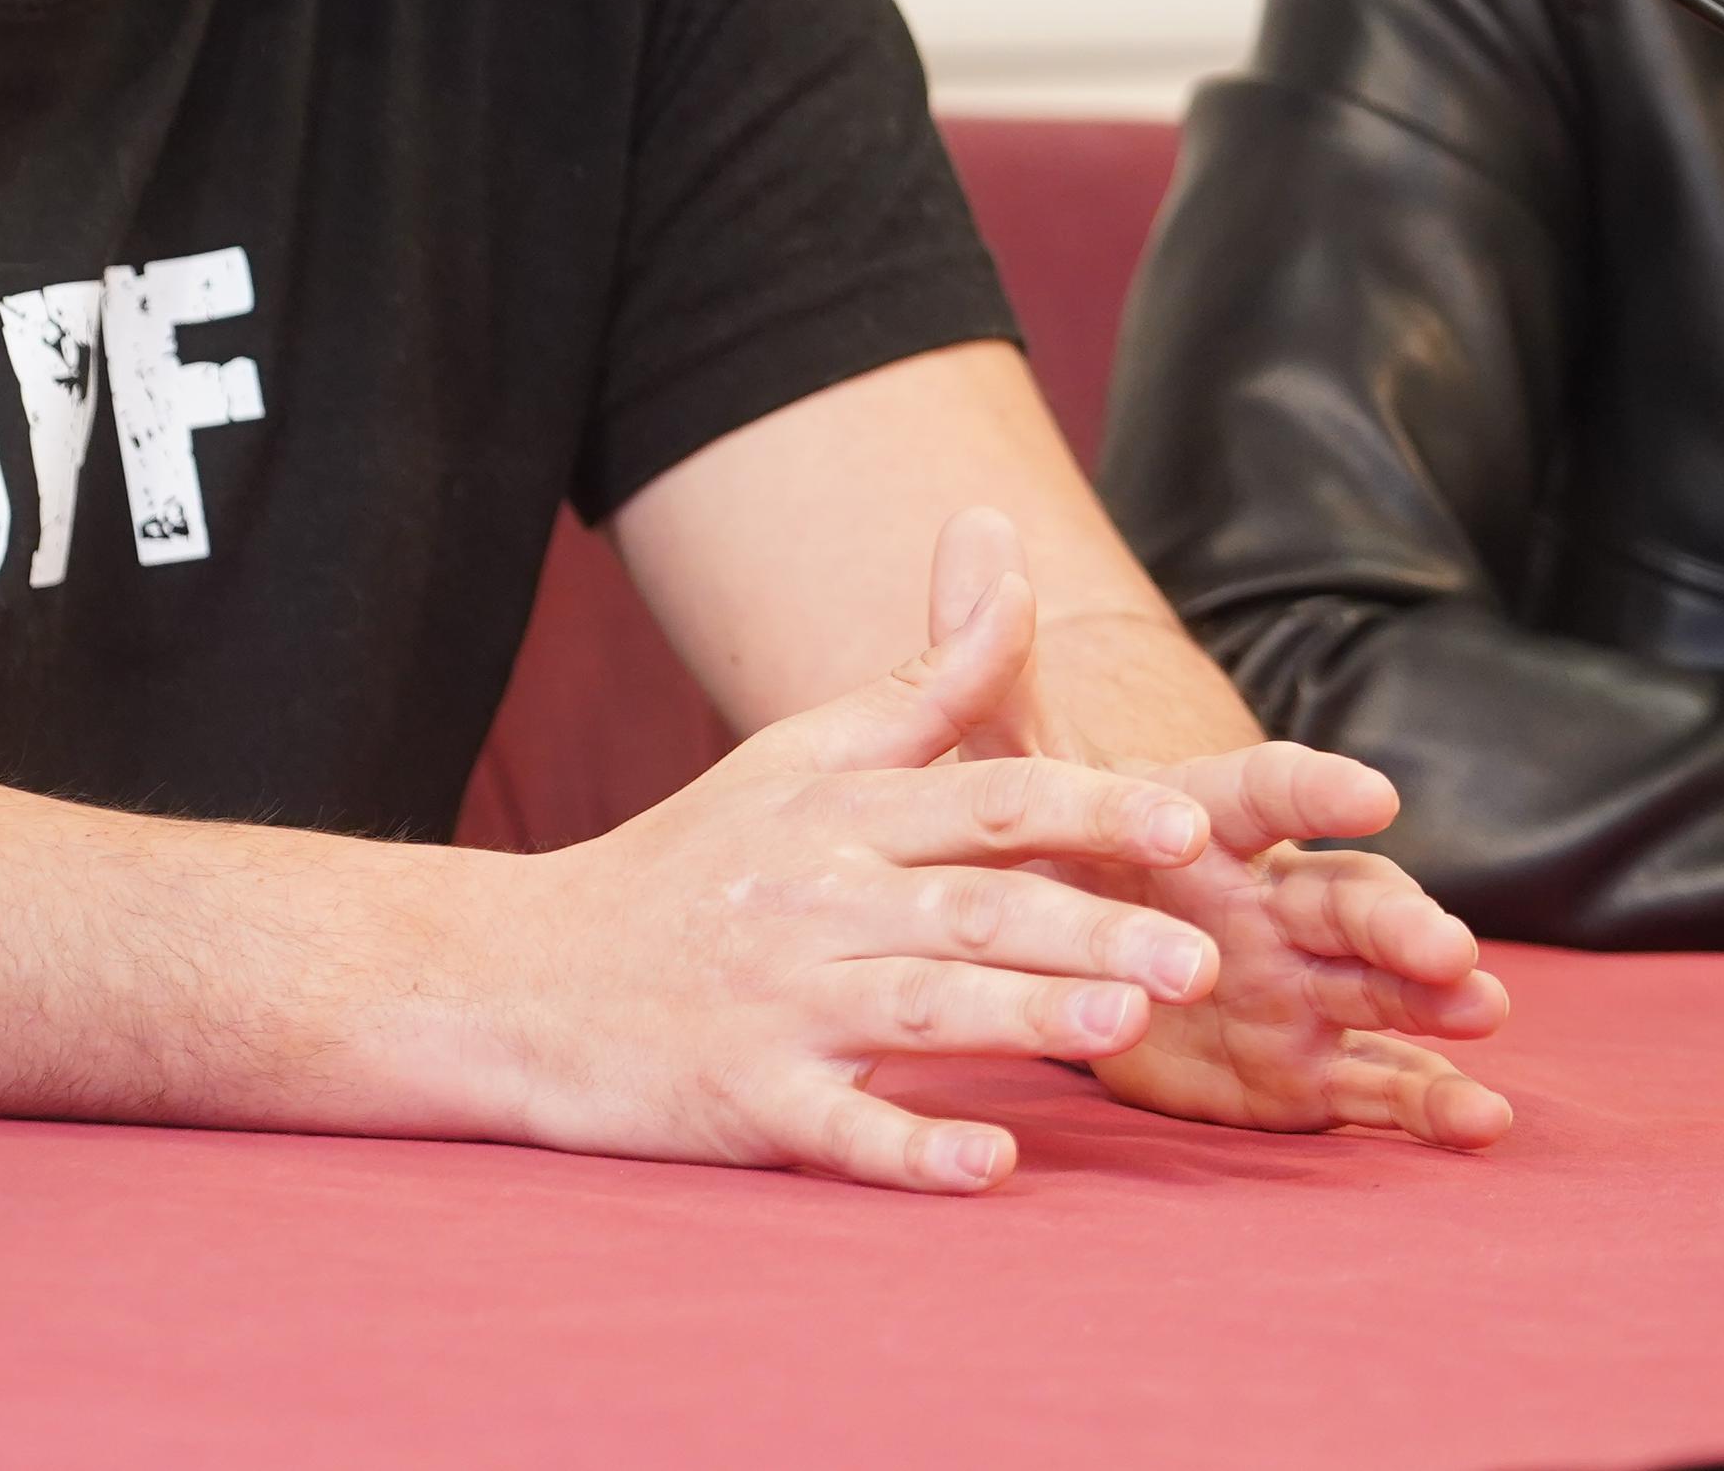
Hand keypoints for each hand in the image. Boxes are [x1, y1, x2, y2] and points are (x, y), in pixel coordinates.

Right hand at [471, 524, 1250, 1191]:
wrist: (518, 973)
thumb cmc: (688, 864)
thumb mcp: (798, 755)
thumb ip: (928, 680)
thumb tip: (1012, 561)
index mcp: (839, 813)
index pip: (986, 799)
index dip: (1092, 808)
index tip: (1193, 825)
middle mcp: (814, 900)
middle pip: (970, 907)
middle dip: (1089, 924)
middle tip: (1205, 952)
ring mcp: (775, 1003)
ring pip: (917, 1008)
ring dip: (1021, 1013)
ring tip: (1126, 1023)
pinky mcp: (739, 1099)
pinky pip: (833, 1127)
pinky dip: (908, 1147)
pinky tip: (988, 1163)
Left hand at [914, 509, 1514, 1149]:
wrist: (1059, 946)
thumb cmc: (1048, 844)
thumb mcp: (1003, 766)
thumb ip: (988, 666)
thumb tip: (976, 525)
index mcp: (1210, 820)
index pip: (1269, 792)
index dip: (1318, 793)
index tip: (1375, 795)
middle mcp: (1274, 896)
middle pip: (1349, 898)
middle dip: (1400, 919)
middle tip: (1449, 948)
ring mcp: (1298, 983)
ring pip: (1382, 986)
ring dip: (1436, 996)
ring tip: (1485, 1011)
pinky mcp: (1301, 1066)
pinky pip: (1374, 1083)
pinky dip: (1427, 1104)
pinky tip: (1481, 1123)